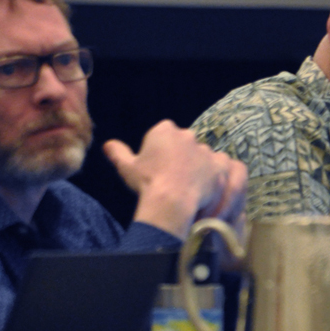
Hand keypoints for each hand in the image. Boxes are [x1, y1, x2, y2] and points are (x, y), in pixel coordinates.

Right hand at [104, 120, 247, 239]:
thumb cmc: (147, 182)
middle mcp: (188, 135)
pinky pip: (221, 168)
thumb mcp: (127, 167)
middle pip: (186, 144)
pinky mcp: (221, 165)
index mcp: (164, 130)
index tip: (159, 168)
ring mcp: (206, 149)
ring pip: (204, 156)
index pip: (165, 135)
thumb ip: (118, 153)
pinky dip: (216, 177)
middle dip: (182, 158)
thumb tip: (108, 145)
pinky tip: (208, 190)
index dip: (162, 152)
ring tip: (191, 188)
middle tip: (174, 179)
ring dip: (200, 168)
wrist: (171, 200)